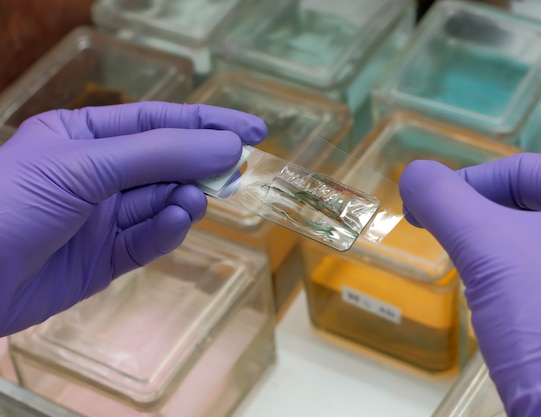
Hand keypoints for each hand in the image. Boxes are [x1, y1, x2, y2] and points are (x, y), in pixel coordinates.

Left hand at [0, 102, 266, 335]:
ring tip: (194, 200)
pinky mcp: (107, 258)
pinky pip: (150, 240)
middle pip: (168, 164)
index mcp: (86, 136)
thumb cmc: (8, 203)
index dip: (208, 123)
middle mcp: (99, 174)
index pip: (160, 122)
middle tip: (236, 172)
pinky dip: (168, 230)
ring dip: (184, 200)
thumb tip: (226, 147)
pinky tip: (177, 221)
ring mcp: (105, 218)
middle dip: (202, 167)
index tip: (254, 130)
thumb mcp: (85, 165)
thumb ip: (159, 154)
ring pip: (163, 203)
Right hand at [400, 151, 540, 415]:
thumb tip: (414, 174)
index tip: (432, 205)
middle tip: (445, 226)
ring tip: (462, 254)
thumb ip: (441, 197)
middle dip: (483, 209)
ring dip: (495, 236)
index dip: (472, 181)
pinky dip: (515, 265)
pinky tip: (490, 285)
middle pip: (538, 198)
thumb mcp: (482, 244)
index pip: (530, 169)